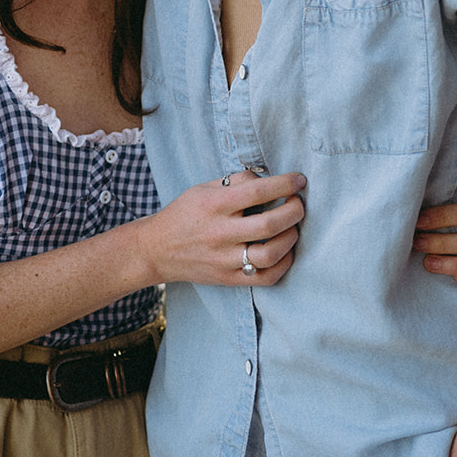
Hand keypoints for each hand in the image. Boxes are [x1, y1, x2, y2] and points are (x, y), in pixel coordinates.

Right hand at [136, 170, 305, 287]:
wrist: (156, 250)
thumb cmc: (184, 214)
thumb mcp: (203, 189)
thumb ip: (235, 182)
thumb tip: (267, 178)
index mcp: (214, 205)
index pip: (257, 191)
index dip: (285, 184)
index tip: (299, 180)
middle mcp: (220, 233)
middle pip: (269, 224)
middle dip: (294, 211)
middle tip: (299, 203)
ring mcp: (224, 259)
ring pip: (270, 254)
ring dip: (291, 238)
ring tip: (293, 227)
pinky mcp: (228, 278)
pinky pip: (265, 277)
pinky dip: (283, 264)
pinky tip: (286, 251)